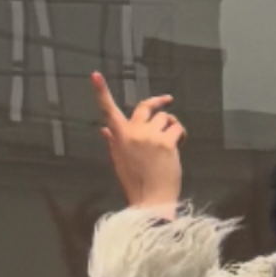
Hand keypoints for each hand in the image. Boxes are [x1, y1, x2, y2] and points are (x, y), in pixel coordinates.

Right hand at [91, 70, 184, 211]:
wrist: (151, 201)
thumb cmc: (136, 183)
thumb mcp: (119, 161)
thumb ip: (114, 142)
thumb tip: (104, 130)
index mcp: (119, 137)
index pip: (108, 110)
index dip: (101, 92)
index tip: (95, 75)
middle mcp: (133, 132)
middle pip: (145, 106)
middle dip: (158, 102)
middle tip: (167, 100)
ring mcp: (150, 136)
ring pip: (165, 118)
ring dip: (169, 126)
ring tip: (170, 142)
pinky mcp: (166, 142)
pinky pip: (177, 128)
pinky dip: (180, 135)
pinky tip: (178, 146)